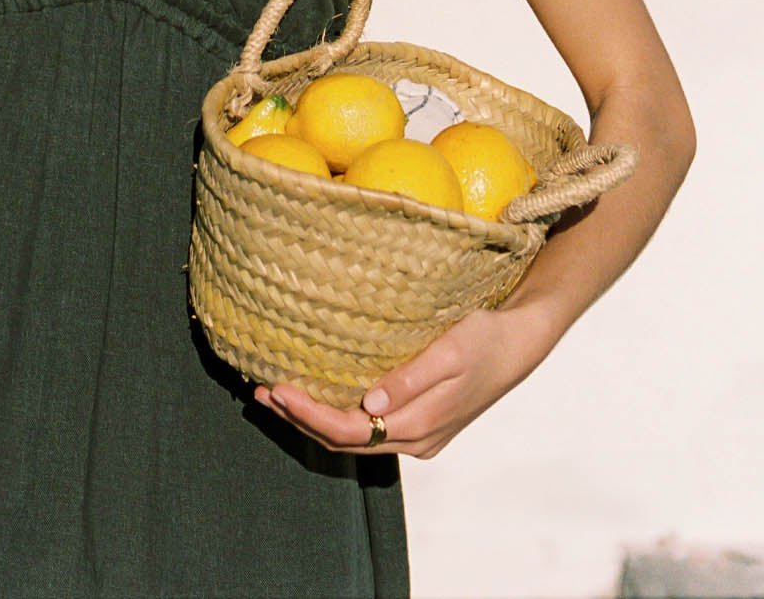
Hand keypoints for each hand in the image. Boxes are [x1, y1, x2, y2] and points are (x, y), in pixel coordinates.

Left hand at [252, 305, 547, 458]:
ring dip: (313, 418)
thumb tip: (370, 401)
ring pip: (354, 437)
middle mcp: (416, 439)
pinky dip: (337, 414)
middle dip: (300, 418)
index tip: (276, 388)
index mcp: (420, 424)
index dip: (308, 414)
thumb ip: (410, 379)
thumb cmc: (484, 339)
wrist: (520, 343)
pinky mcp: (419, 421)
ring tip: (275, 393)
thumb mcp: (449, 351)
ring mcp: (418, 435)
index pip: (350, 430)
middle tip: (260, 390)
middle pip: (345, 440)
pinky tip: (318, 395)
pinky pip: (368, 427)